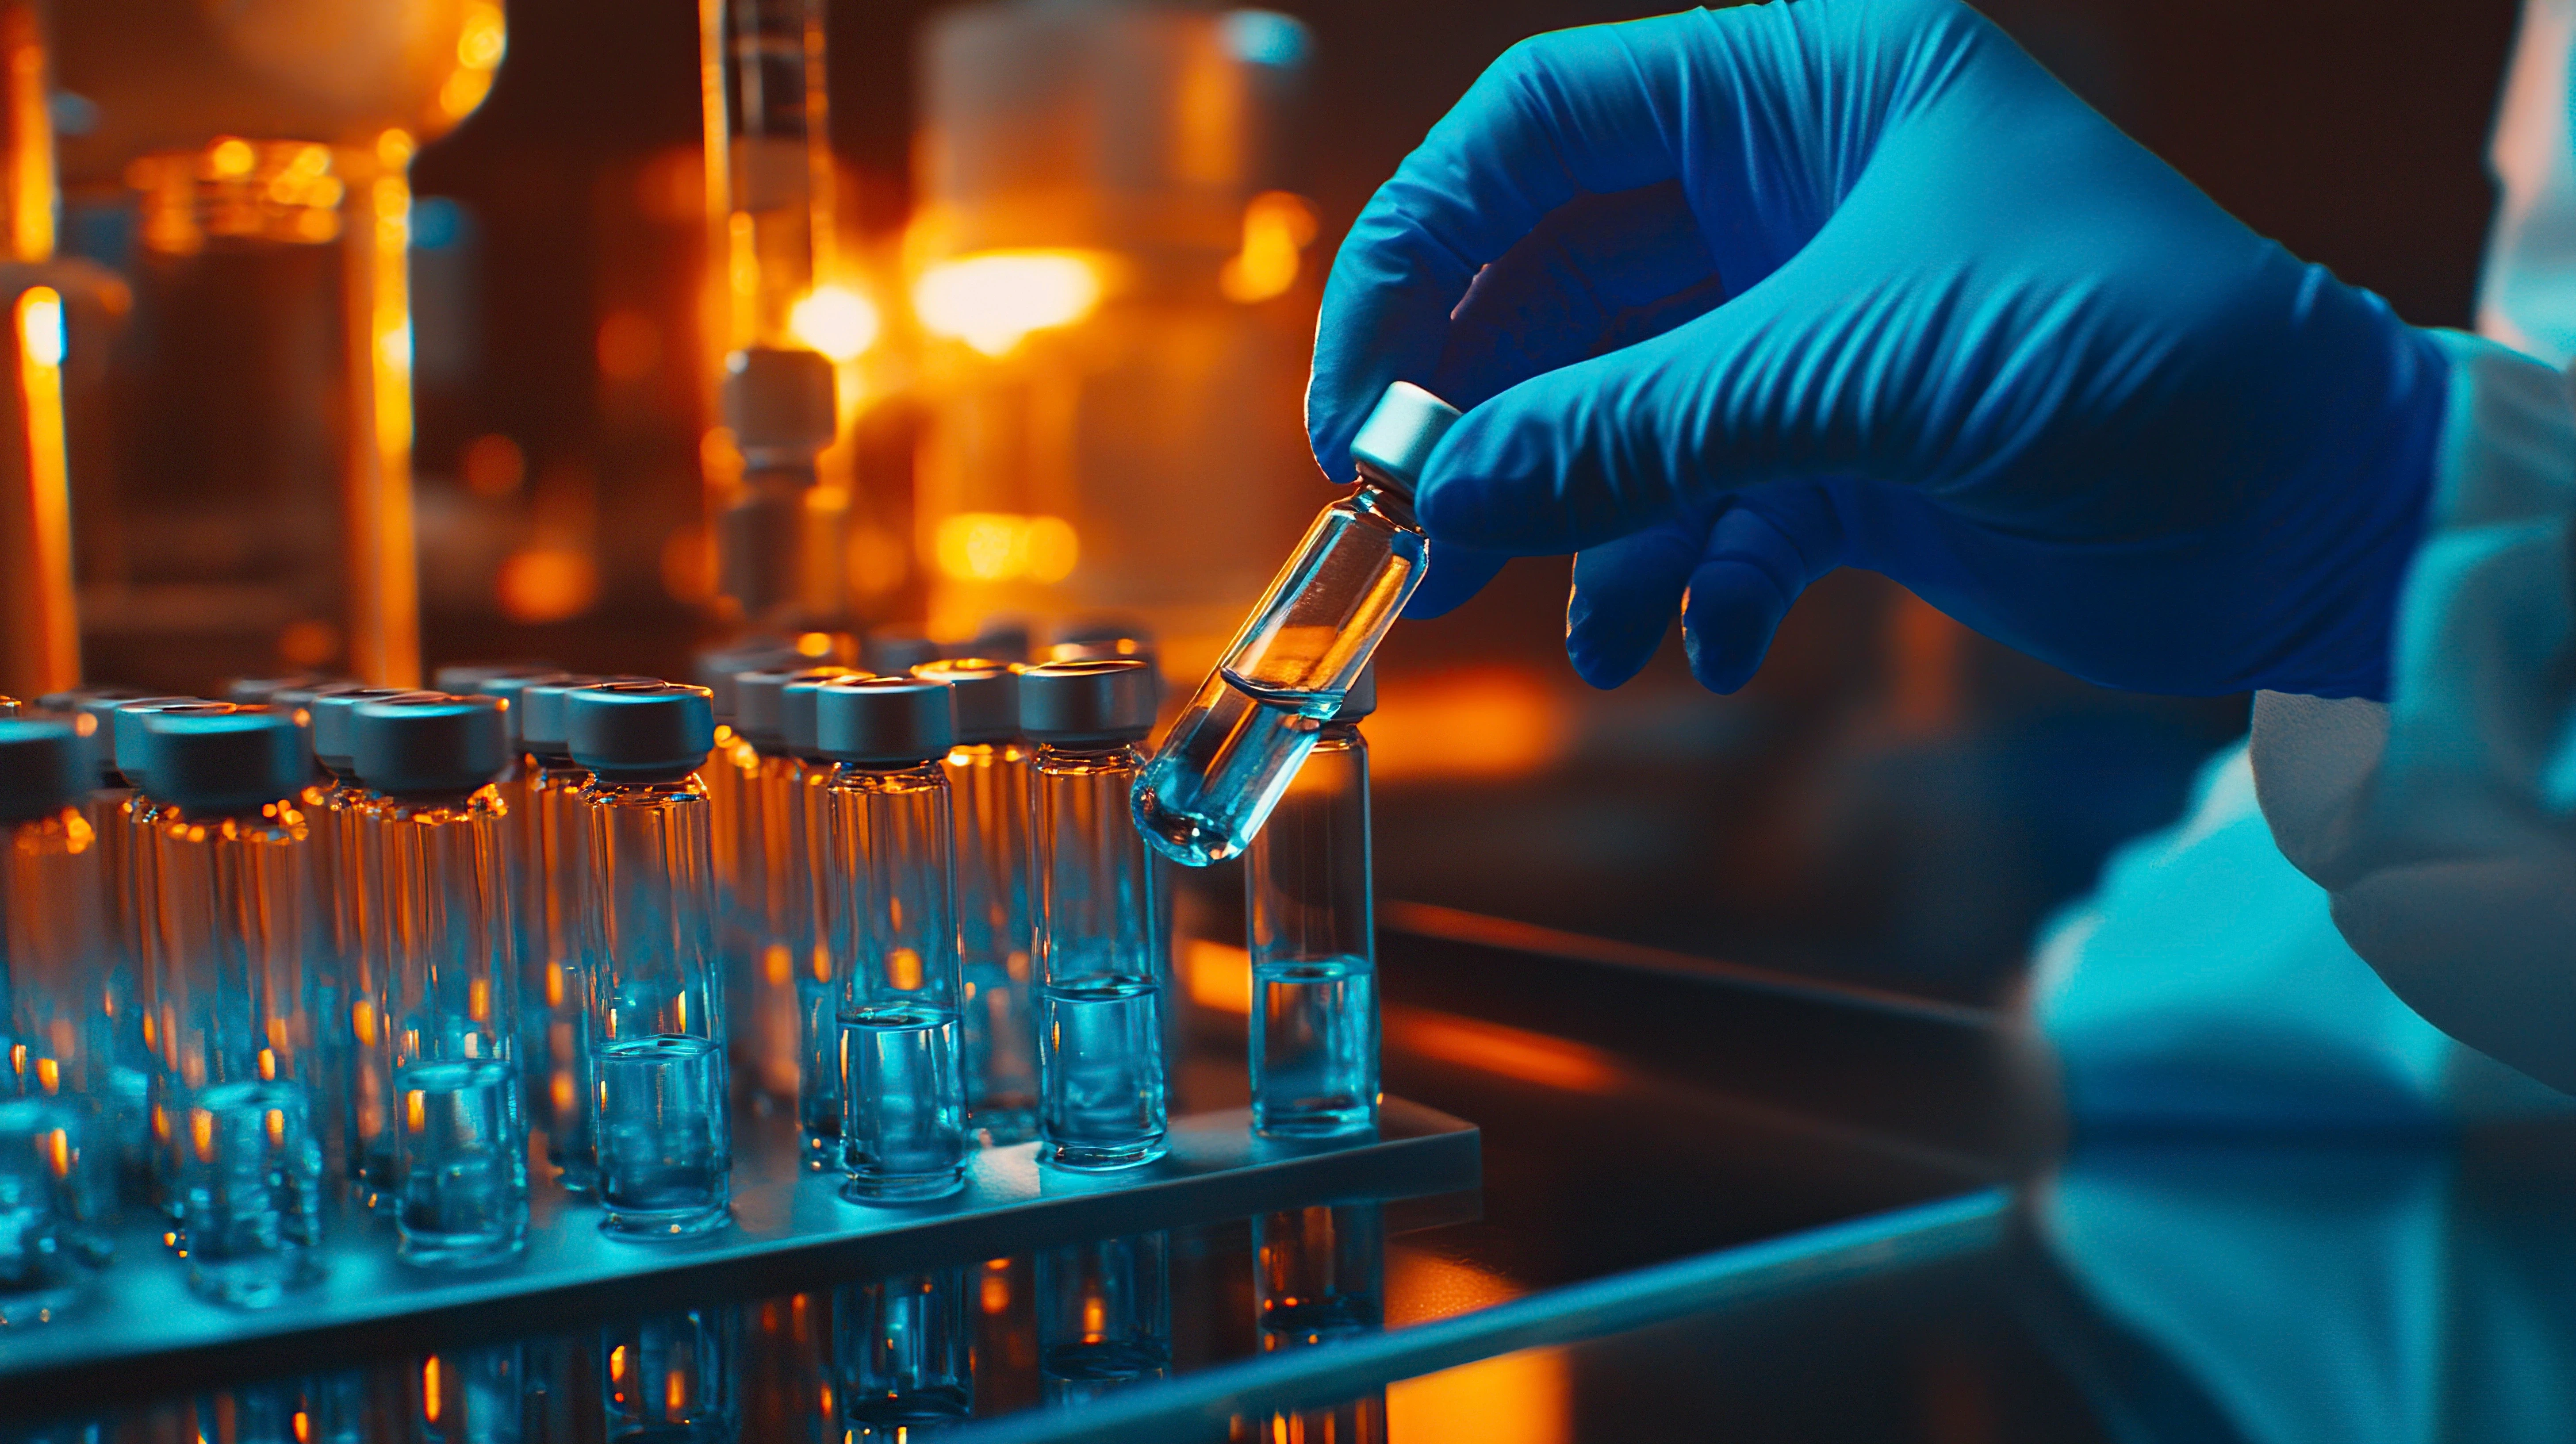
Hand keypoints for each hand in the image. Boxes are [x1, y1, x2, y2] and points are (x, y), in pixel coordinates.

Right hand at [1306, 0, 2446, 697]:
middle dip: (1484, 416)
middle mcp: (1788, 199)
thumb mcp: (1857, 371)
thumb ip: (1634, 425)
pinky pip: (1705, 514)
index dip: (1422, 248)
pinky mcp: (1844, 454)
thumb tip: (1445, 489)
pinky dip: (1679, 585)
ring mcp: (1810, 333)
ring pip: (1618, 417)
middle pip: (1557, 290)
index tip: (1361, 389)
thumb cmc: (2129, 356)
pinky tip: (1687, 644)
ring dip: (1567, 523)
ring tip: (1548, 620)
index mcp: (1796, 92)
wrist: (2311, 510)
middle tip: (1415, 527)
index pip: (1536, 132)